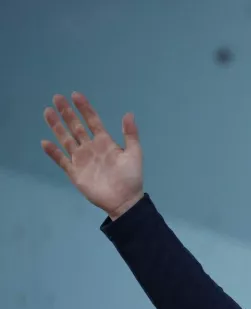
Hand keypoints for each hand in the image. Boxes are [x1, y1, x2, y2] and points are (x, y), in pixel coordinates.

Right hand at [41, 92, 143, 219]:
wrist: (124, 200)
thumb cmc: (131, 176)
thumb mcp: (134, 153)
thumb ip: (130, 134)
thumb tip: (128, 113)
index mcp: (105, 142)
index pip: (92, 121)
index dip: (85, 108)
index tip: (76, 95)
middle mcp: (91, 148)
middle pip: (76, 127)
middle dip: (67, 113)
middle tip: (57, 98)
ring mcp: (81, 159)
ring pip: (66, 139)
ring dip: (57, 126)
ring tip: (47, 112)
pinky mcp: (75, 173)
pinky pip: (62, 161)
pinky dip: (53, 152)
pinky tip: (45, 142)